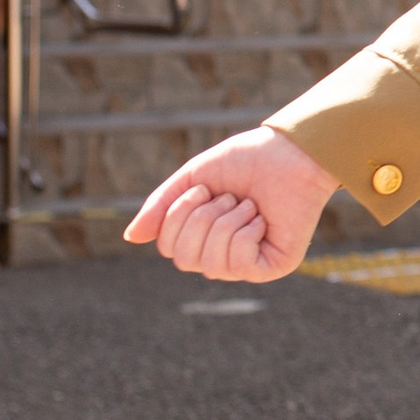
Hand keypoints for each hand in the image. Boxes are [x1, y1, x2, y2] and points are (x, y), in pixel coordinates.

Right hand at [123, 126, 337, 280]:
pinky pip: (239, 263)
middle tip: (230, 197)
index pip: (168, 247)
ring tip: (249, 205)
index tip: (205, 189)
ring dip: (226, 223)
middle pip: (184, 259)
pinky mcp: (272, 268)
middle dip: (202, 219)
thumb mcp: (193, 179)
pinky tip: (262, 219)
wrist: (289, 152)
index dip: (179, 215)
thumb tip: (130, 238)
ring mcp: (247, 265)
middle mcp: (222, 256)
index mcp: (202, 238)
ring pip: (210, 263)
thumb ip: (162, 207)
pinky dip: (246, 232)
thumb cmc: (245, 162)